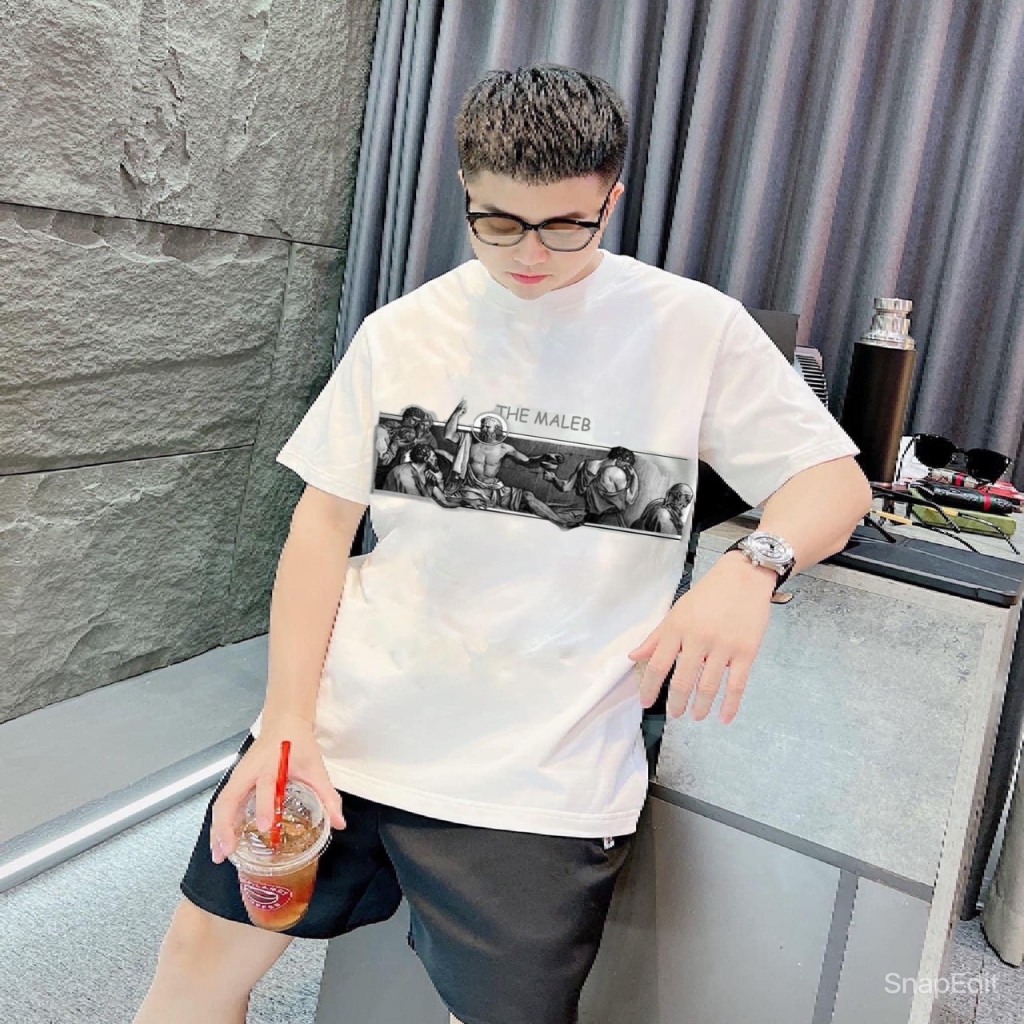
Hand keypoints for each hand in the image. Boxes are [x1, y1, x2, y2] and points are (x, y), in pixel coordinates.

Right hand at [209, 713, 345, 863]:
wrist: (285, 724)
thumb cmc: (298, 744)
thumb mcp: (315, 768)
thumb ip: (327, 796)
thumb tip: (338, 822)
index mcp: (271, 764)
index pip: (266, 785)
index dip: (264, 806)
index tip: (265, 827)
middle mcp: (250, 771)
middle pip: (229, 798)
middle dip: (225, 826)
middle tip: (228, 851)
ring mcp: (239, 776)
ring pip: (221, 803)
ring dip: (218, 829)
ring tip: (219, 854)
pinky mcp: (236, 781)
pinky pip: (223, 803)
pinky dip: (220, 823)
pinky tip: (221, 842)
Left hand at [627, 552, 775, 723]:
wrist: (744, 577)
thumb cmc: (707, 595)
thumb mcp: (677, 612)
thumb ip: (656, 637)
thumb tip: (633, 657)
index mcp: (678, 628)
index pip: (658, 665)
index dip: (650, 687)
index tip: (646, 703)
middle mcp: (699, 638)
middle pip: (683, 680)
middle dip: (676, 702)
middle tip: (674, 714)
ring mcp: (724, 646)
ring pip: (709, 686)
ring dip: (700, 707)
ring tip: (696, 716)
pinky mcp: (747, 652)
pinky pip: (737, 685)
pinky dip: (730, 705)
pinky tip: (723, 718)